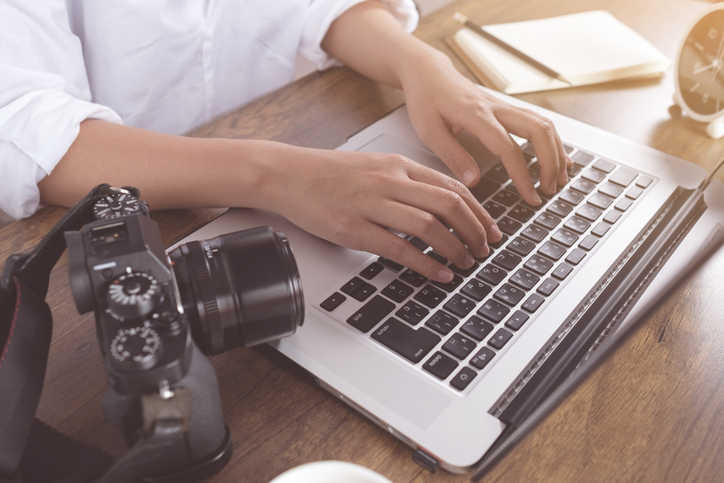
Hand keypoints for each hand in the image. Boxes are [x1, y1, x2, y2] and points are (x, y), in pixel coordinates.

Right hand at [261, 144, 501, 281]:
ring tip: (467, 263)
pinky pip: (399, 248)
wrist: (288, 175)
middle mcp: (389, 181)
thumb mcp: (375, 165)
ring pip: (430, 226)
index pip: (452, 187)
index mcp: (398, 165)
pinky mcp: (353, 228)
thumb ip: (406, 181)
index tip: (491, 229)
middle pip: (449, 206)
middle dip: (475, 231)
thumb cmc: (329, 174)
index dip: (479, 212)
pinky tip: (439, 274)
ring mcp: (371, 204)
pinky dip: (426, 263)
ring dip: (456, 248)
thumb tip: (439, 203)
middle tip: (485, 250)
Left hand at [399, 50, 571, 203]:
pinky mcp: (507, 108)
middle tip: (549, 190)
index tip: (529, 196)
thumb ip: (452, 156)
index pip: (508, 147)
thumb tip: (474, 182)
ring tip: (559, 180)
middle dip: (550, 162)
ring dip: (556, 152)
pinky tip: (559, 158)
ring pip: (543, 124)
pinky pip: (538, 122)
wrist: (429, 73)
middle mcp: (497, 108)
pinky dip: (552, 141)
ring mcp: (505, 106)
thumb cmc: (426, 101)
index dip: (522, 174)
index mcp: (476, 115)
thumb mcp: (429, 132)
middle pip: (538, 130)